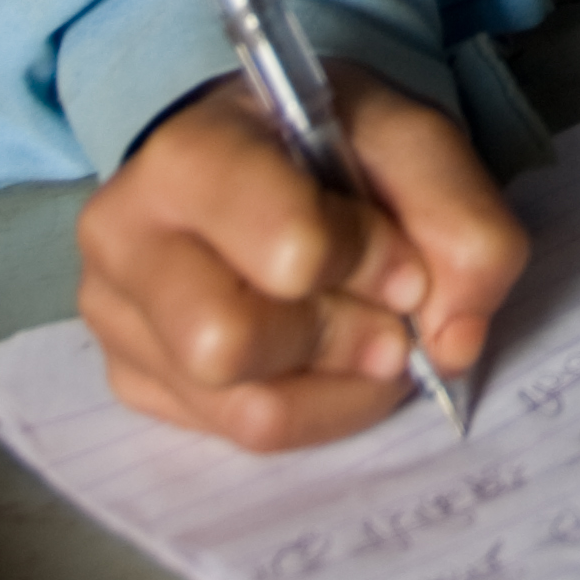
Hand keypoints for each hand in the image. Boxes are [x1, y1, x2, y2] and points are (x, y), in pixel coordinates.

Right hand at [78, 64, 530, 450]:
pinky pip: (240, 439)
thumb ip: (462, 220)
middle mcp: (125, 237)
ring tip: (365, 333)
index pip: (287, 250)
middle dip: (340, 335)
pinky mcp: (135, 381)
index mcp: (189, 153)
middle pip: (230, 345)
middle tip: (386, 309)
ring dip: (338, 381)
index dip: (371, 261)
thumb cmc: (330, 142)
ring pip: (244, 410)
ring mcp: (117, 317)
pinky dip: (315, 407)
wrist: (265, 152)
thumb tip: (454, 340)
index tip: (402, 251)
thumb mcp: (413, 140)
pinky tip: (325, 354)